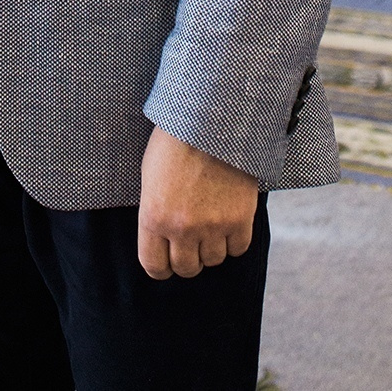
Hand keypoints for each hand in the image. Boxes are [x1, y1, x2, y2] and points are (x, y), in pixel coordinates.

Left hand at [137, 128, 257, 278]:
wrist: (209, 124)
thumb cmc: (173, 145)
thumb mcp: (150, 179)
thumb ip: (155, 213)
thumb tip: (161, 239)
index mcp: (153, 217)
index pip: (154, 265)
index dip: (160, 267)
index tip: (165, 262)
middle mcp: (182, 228)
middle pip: (187, 268)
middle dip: (186, 260)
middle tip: (188, 244)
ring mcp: (213, 226)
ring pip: (214, 261)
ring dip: (211, 249)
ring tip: (207, 226)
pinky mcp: (240, 220)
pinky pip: (238, 249)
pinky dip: (233, 241)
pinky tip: (227, 222)